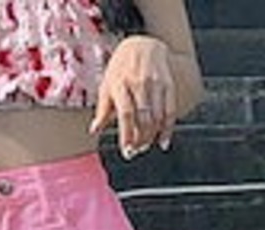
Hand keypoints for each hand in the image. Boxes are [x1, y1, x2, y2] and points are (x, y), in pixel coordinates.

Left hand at [89, 35, 176, 158]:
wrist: (142, 43)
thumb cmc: (121, 68)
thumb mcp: (107, 85)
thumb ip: (102, 110)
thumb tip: (94, 130)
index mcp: (120, 84)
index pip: (126, 113)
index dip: (127, 135)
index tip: (127, 150)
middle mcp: (138, 83)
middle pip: (142, 118)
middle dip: (140, 139)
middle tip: (136, 151)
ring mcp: (155, 83)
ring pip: (156, 117)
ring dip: (151, 136)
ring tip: (144, 146)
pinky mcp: (168, 84)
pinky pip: (170, 111)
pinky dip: (168, 129)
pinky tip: (163, 141)